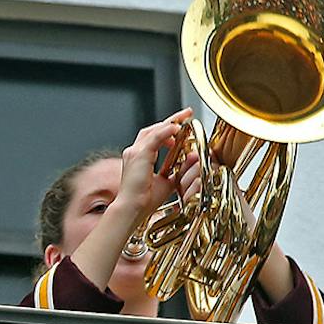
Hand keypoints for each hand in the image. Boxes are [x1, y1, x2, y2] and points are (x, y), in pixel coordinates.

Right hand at [106, 110, 197, 225]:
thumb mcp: (167, 183)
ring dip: (170, 123)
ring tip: (184, 118)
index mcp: (138, 158)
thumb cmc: (143, 200)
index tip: (180, 125)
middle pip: (153, 129)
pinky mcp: (138, 155)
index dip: (167, 129)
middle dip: (171, 120)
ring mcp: (134, 152)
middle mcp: (134, 152)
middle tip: (186, 114)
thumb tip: (192, 159)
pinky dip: (166, 131)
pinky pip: (154, 138)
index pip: (153, 137)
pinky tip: (177, 127)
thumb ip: (177, 170)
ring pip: (154, 130)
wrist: (131, 209)